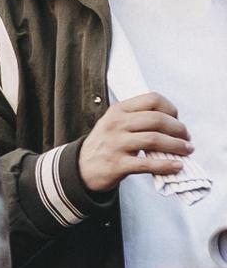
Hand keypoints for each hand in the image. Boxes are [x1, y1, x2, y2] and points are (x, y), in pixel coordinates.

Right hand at [77, 93, 191, 192]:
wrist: (81, 167)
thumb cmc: (105, 144)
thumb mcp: (115, 123)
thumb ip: (139, 118)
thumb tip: (174, 125)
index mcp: (118, 110)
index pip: (152, 99)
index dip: (170, 109)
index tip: (177, 120)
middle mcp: (116, 124)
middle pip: (157, 119)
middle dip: (178, 129)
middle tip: (186, 138)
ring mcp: (115, 144)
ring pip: (154, 140)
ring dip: (177, 146)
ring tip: (186, 150)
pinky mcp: (117, 164)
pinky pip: (147, 164)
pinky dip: (166, 165)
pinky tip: (177, 166)